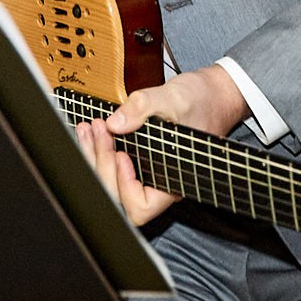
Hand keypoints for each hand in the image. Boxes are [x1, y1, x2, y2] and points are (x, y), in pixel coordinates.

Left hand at [74, 65, 249, 226]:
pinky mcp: (139, 160)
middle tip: (98, 129)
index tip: (123, 154)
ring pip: (112, 184)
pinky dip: (99, 150)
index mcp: (174, 179)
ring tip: (89, 128)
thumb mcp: (175, 97)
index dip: (125, 186)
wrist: (212, 94)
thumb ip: (144, 107)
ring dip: (95, 157)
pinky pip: (114, 166)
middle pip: (119, 196)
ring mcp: (147, 173)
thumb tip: (115, 123)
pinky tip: (93, 130)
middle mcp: (159, 182)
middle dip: (102, 163)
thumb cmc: (202, 100)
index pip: (141, 206)